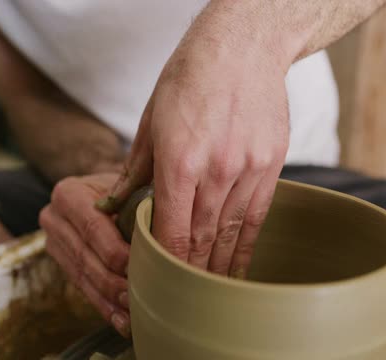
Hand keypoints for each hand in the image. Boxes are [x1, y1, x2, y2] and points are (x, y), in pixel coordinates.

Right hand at [40, 172, 130, 336]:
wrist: (105, 194)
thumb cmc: (126, 188)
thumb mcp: (131, 187)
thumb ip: (139, 205)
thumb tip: (163, 232)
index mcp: (68, 194)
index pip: (92, 227)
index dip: (115, 250)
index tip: (140, 267)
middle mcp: (54, 218)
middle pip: (85, 256)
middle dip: (113, 281)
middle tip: (138, 297)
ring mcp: (54, 243)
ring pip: (82, 277)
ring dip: (109, 300)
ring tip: (132, 316)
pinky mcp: (62, 265)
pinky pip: (83, 288)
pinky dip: (105, 306)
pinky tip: (122, 322)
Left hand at [100, 28, 289, 277]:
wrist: (242, 47)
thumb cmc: (190, 78)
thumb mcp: (151, 118)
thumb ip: (135, 169)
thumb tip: (114, 204)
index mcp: (180, 159)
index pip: (172, 229)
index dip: (166, 263)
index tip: (160, 285)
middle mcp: (217, 169)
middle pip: (203, 237)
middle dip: (191, 274)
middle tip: (184, 300)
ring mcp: (249, 168)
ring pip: (232, 232)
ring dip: (220, 267)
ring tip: (212, 295)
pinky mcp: (271, 164)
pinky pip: (257, 216)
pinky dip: (246, 244)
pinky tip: (239, 265)